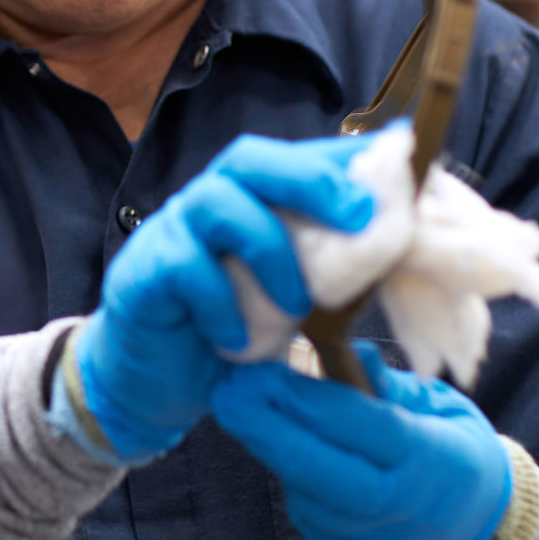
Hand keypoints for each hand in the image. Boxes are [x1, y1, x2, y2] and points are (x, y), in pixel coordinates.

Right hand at [74, 134, 374, 461]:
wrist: (156, 383)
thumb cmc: (231, 332)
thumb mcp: (290, 297)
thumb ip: (328, 266)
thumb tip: (396, 238)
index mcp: (247, 202)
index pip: (292, 156)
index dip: (339, 156)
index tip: (393, 164)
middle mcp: (207, 204)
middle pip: (250, 158)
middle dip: (310, 179)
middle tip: (357, 216)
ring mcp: (170, 233)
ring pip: (216, 203)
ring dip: (269, 250)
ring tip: (297, 306)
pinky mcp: (142, 271)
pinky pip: (183, 267)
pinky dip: (220, 304)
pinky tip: (236, 340)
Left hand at [211, 342, 510, 539]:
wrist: (479, 522)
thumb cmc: (451, 445)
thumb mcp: (436, 402)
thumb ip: (387, 384)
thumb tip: (350, 352)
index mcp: (434, 461)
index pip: (364, 428)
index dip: (309, 400)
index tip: (264, 371)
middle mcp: (405, 510)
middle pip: (321, 470)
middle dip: (266, 429)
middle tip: (227, 392)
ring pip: (306, 493)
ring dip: (276, 451)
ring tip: (260, 411)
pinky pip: (307, 514)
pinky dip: (296, 480)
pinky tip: (294, 453)